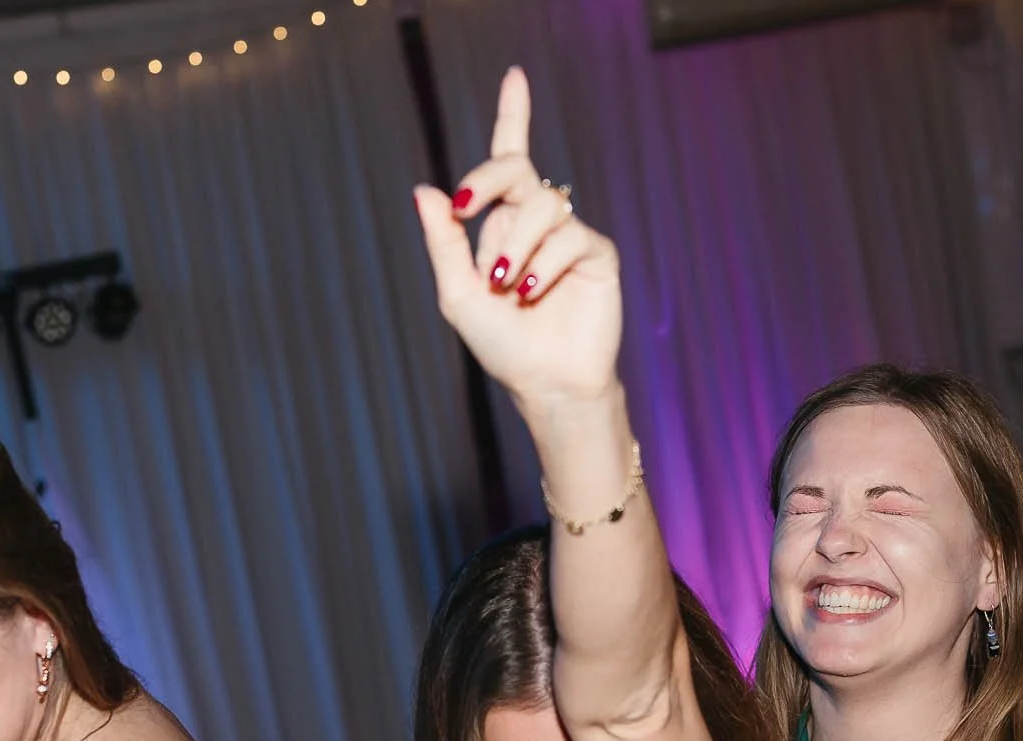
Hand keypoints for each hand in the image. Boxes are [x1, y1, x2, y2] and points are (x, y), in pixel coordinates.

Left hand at [412, 67, 621, 413]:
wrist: (546, 383)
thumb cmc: (503, 345)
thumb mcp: (458, 293)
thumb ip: (443, 242)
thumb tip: (425, 190)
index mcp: (502, 224)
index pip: (509, 160)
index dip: (514, 114)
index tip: (516, 75)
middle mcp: (536, 223)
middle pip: (518, 169)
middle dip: (490, 176)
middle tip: (466, 204)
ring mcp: (569, 235)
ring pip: (540, 205)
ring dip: (513, 244)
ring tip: (509, 287)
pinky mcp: (597, 254)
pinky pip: (569, 236)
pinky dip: (542, 264)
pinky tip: (532, 292)